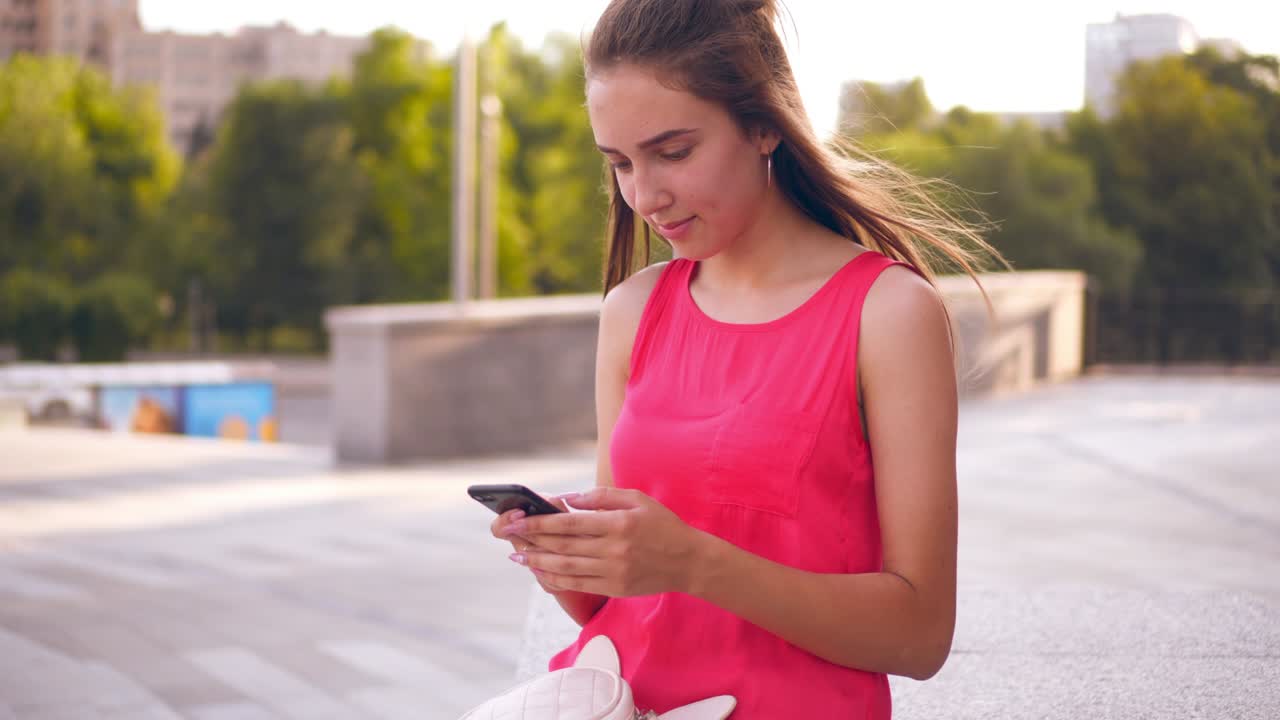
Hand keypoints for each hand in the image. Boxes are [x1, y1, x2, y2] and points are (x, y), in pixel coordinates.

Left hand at [500, 486, 704, 596]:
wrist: (688, 561)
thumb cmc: (661, 525)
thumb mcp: (637, 500)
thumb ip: (602, 497)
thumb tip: (568, 499)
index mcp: (618, 523)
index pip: (570, 523)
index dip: (541, 522)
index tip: (519, 519)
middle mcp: (615, 549)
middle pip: (564, 546)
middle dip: (532, 541)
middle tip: (508, 536)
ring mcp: (614, 571)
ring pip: (567, 567)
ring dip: (539, 562)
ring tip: (519, 557)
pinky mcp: (615, 587)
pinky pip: (579, 584)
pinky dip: (557, 579)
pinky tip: (542, 572)